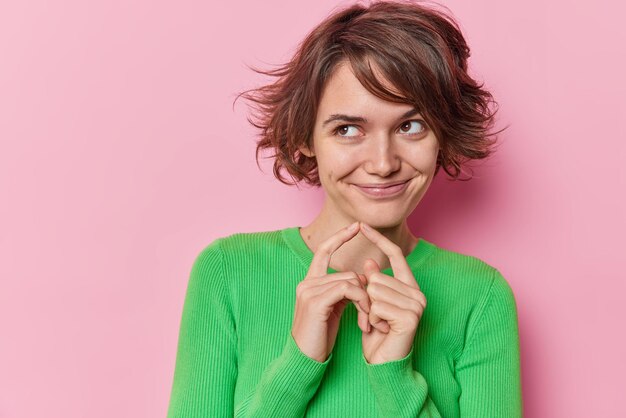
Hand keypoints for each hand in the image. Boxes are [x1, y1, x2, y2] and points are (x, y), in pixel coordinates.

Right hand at [291, 222, 371, 362]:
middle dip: (366, 292)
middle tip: (372, 315)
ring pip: (351, 280)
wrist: (304, 359)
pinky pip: (349, 289)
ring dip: (366, 301)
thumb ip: (342, 292)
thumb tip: (362, 278)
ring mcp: (309, 291)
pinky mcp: (316, 301)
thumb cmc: (319, 338)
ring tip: (367, 321)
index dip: (340, 237)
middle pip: (349, 273)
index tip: (356, 226)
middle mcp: (307, 283)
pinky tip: (363, 319)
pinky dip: (362, 302)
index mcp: (309, 283)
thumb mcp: (332, 310)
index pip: (324, 251)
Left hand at [358, 222, 427, 364]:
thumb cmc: (377, 334)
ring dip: (368, 310)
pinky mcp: (410, 316)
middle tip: (375, 317)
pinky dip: (372, 318)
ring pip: (374, 290)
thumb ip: (373, 283)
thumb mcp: (372, 304)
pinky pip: (377, 305)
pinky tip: (381, 329)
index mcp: (409, 286)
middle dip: (367, 298)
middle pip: (376, 277)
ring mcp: (416, 304)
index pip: (395, 255)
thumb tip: (369, 261)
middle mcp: (417, 293)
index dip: (378, 240)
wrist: (384, 363)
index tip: (361, 225)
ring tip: (378, 323)